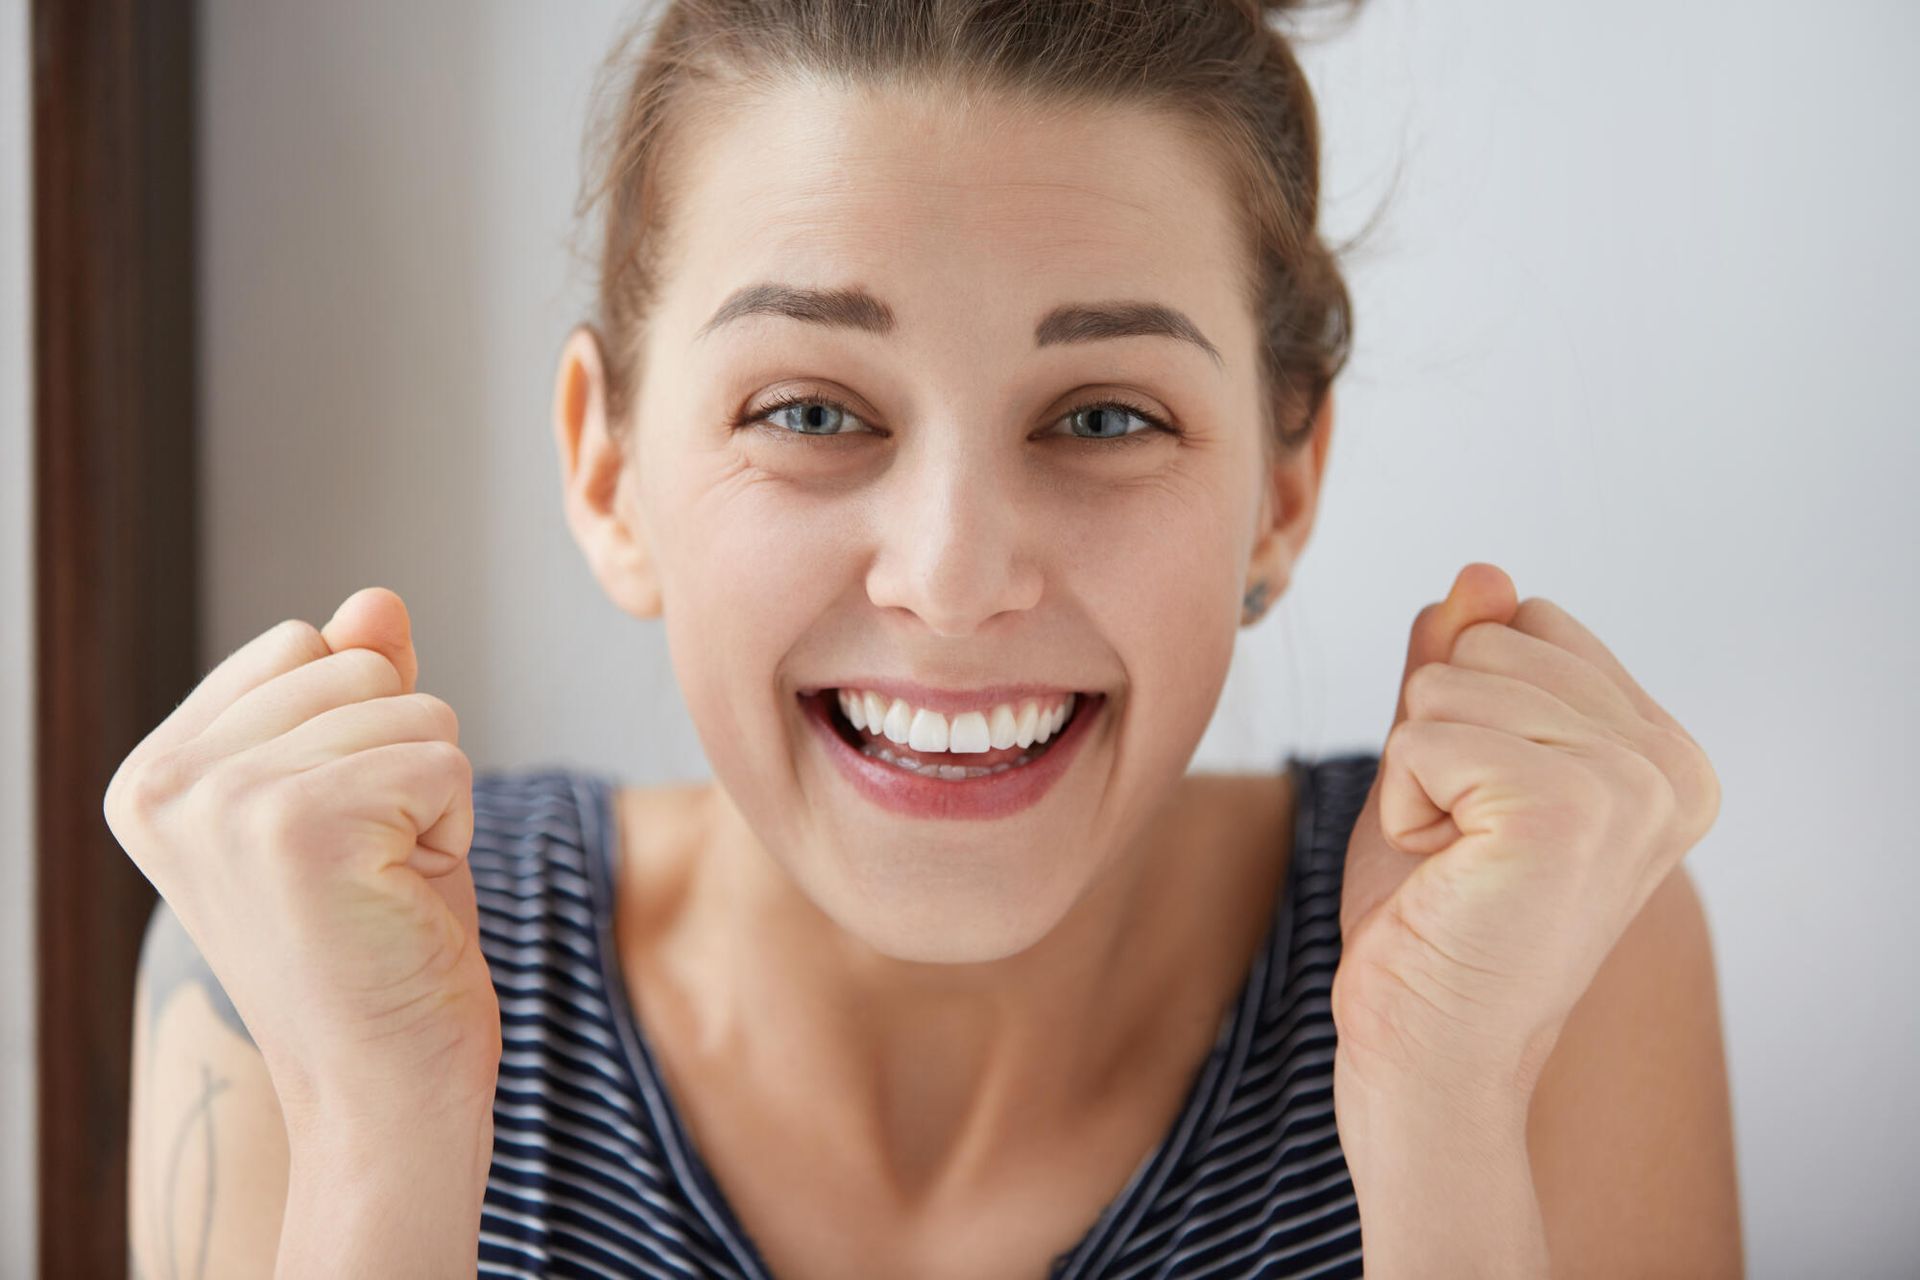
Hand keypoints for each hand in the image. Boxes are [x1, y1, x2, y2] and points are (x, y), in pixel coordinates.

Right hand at [105, 587, 501, 1137]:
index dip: (361, 729)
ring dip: (433, 797)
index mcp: (157, 771)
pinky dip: (455, 830)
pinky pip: (445, 761)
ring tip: (386, 886)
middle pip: (360, 663)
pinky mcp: (300, 829)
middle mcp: (168, 782)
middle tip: (371, 868)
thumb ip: (358, 694)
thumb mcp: (364, 793)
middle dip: (404, 755)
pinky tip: (408, 901)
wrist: (385, 1093)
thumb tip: (375, 596)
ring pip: (413, 708)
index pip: (303, 643)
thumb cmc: (381, 946)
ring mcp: (224, 802)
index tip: (335, 835)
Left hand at [1331, 563, 1721, 1105]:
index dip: (1467, 704)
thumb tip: (1482, 571)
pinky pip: (1422, 732)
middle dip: (1435, 734)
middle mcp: (1669, 765)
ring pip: (1447, 681)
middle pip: (1490, 638)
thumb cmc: (1433, 920)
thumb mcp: (1440, 765)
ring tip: (1455, 863)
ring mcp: (1629, 785)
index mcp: (1663, 752)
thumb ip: (1461, 668)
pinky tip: (1441, 875)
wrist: (1428, 1052)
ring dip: (1415, 772)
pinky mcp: (1566, 809)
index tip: (1487, 811)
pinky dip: (1401, 802)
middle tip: (1464, 845)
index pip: (1529, 620)